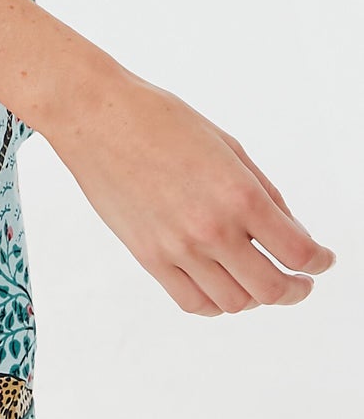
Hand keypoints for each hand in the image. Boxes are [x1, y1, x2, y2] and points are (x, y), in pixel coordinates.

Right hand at [49, 65, 336, 314]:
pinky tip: (221, 285)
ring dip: (255, 295)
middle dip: (295, 289)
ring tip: (256, 278)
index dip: (320, 262)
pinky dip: (216, 303)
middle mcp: (212, 228)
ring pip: (235, 302)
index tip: (323, 261)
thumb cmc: (157, 118)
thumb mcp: (226, 144)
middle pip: (272, 289)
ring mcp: (178, 248)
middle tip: (300, 282)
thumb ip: (262, 191)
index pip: (298, 251)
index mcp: (238, 193)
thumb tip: (289, 230)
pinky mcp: (149, 257)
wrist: (95, 115)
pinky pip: (194, 302)